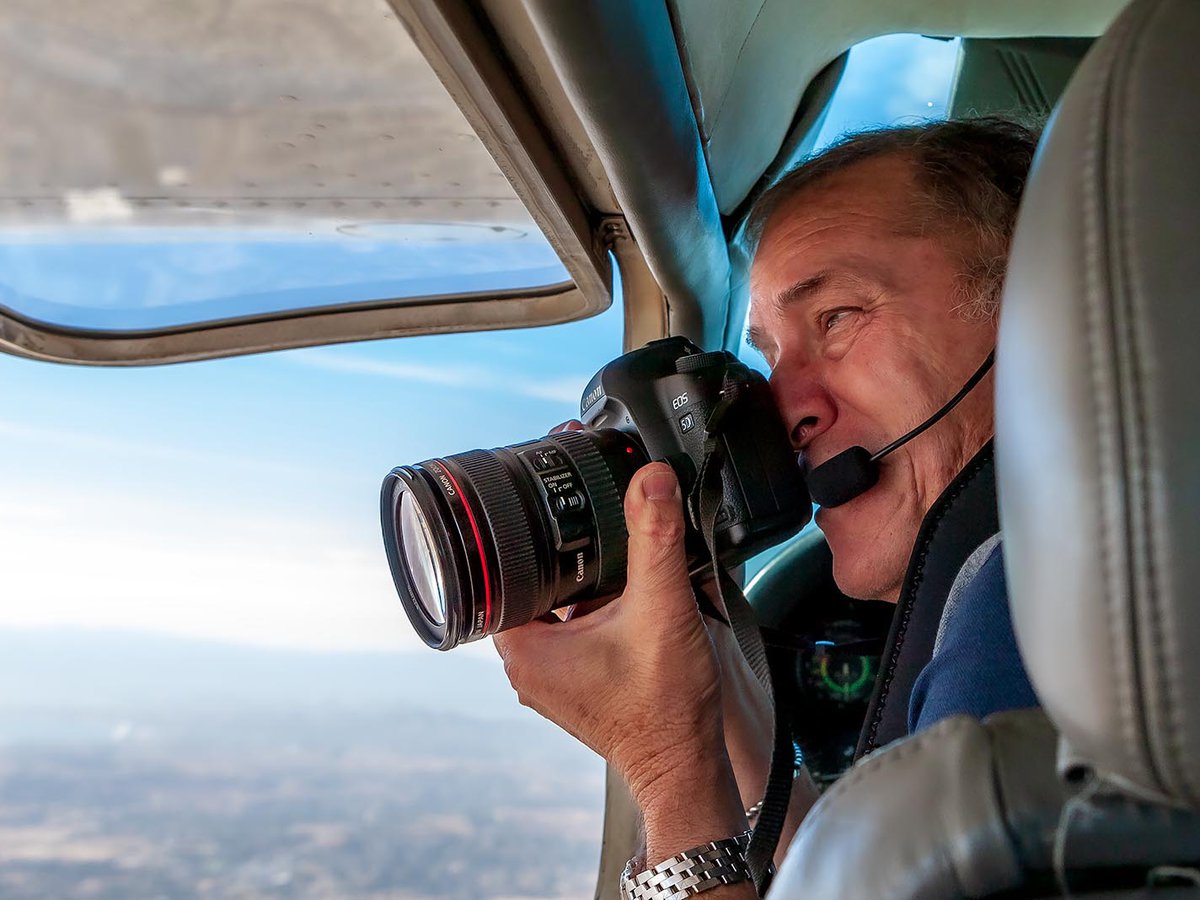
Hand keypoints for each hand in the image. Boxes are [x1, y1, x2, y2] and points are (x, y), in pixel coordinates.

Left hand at [493, 463, 746, 858]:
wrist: (688, 765)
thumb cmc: (665, 710)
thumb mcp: (661, 610)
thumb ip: (655, 538)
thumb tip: (649, 479)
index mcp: (524, 648)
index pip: (500, 570)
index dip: (522, 531)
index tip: (548, 502)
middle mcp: (526, 664)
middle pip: (528, 582)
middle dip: (559, 550)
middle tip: (587, 517)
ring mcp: (550, 675)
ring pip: (553, 603)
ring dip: (579, 578)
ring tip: (610, 552)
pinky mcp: (574, 679)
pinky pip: (571, 625)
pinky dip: (592, 604)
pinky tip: (623, 589)